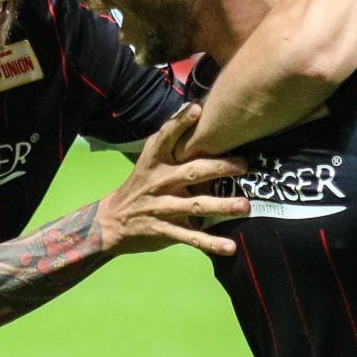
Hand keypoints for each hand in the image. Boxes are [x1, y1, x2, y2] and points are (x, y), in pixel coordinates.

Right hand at [99, 105, 248, 257]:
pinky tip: (230, 248)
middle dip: (218, 168)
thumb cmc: (140, 185)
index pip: (166, 137)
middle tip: (243, 165)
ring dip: (221, 206)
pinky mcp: (165, 231)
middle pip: (191, 172)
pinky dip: (211, 243)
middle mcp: (159, 182)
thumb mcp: (149, 160)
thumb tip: (196, 109)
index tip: (196, 109)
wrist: (112, 221)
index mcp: (155, 161)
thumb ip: (171, 141)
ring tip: (245, 205)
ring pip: (196, 206)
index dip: (180, 123)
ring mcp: (162, 207)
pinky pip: (191, 238)